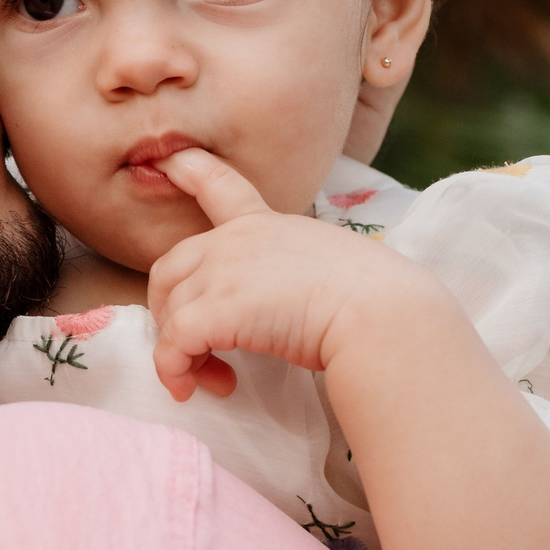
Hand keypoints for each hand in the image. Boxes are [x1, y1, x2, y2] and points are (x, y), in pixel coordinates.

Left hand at [147, 149, 421, 401]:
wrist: (382, 314)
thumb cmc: (373, 299)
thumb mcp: (328, 265)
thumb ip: (292, 272)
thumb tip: (283, 308)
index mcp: (266, 224)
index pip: (221, 185)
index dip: (189, 172)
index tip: (167, 162)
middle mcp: (236, 240)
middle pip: (169, 270)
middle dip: (170, 312)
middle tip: (198, 350)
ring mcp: (222, 271)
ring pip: (170, 312)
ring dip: (179, 352)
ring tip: (212, 379)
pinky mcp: (216, 310)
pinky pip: (173, 343)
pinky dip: (174, 370)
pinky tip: (193, 388)